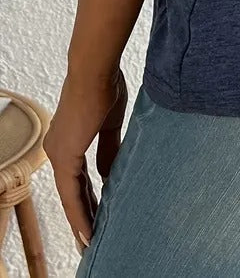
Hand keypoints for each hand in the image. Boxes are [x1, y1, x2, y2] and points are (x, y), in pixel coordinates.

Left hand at [43, 67, 127, 255]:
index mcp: (68, 138)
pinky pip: (71, 192)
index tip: (100, 214)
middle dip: (84, 214)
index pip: (77, 178)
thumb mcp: (110, 123)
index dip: (88, 198)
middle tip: (94, 236)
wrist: (96, 69)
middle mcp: (57, 148)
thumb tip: (108, 174)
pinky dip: (80, 212)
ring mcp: (58, 153)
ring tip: (91, 241)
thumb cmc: (105, 86)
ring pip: (69, 196)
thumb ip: (108, 149)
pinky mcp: (64, 156)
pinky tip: (88, 229)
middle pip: (71, 191)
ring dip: (82, 219)